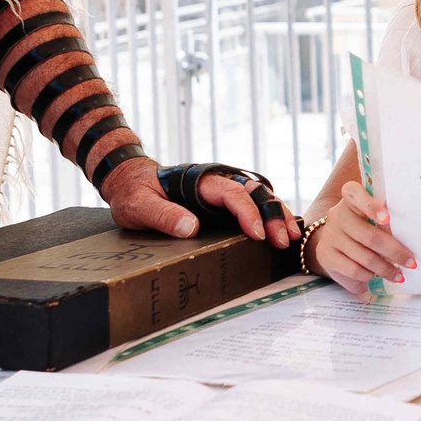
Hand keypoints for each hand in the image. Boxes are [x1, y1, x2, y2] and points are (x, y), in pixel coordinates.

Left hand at [102, 159, 298, 246]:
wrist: (129, 181)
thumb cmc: (133, 191)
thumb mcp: (138, 204)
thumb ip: (162, 215)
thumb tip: (191, 228)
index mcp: (199, 182)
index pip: (232, 194)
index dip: (248, 213)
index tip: (258, 235)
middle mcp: (215, 184)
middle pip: (254, 193)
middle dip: (273, 215)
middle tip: (285, 239)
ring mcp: (219, 193)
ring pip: (257, 197)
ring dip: (276, 215)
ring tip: (291, 237)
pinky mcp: (219, 205)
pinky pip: (249, 206)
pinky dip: (267, 217)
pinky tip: (278, 232)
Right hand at [305, 180, 413, 300]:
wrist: (335, 238)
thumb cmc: (365, 224)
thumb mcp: (373, 216)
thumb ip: (386, 220)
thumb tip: (409, 239)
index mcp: (351, 198)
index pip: (354, 193)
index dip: (371, 206)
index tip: (388, 219)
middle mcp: (337, 214)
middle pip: (368, 235)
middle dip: (393, 251)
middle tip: (411, 262)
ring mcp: (330, 235)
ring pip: (363, 256)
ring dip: (385, 268)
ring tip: (399, 275)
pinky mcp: (325, 255)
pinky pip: (353, 269)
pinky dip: (368, 275)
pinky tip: (377, 276)